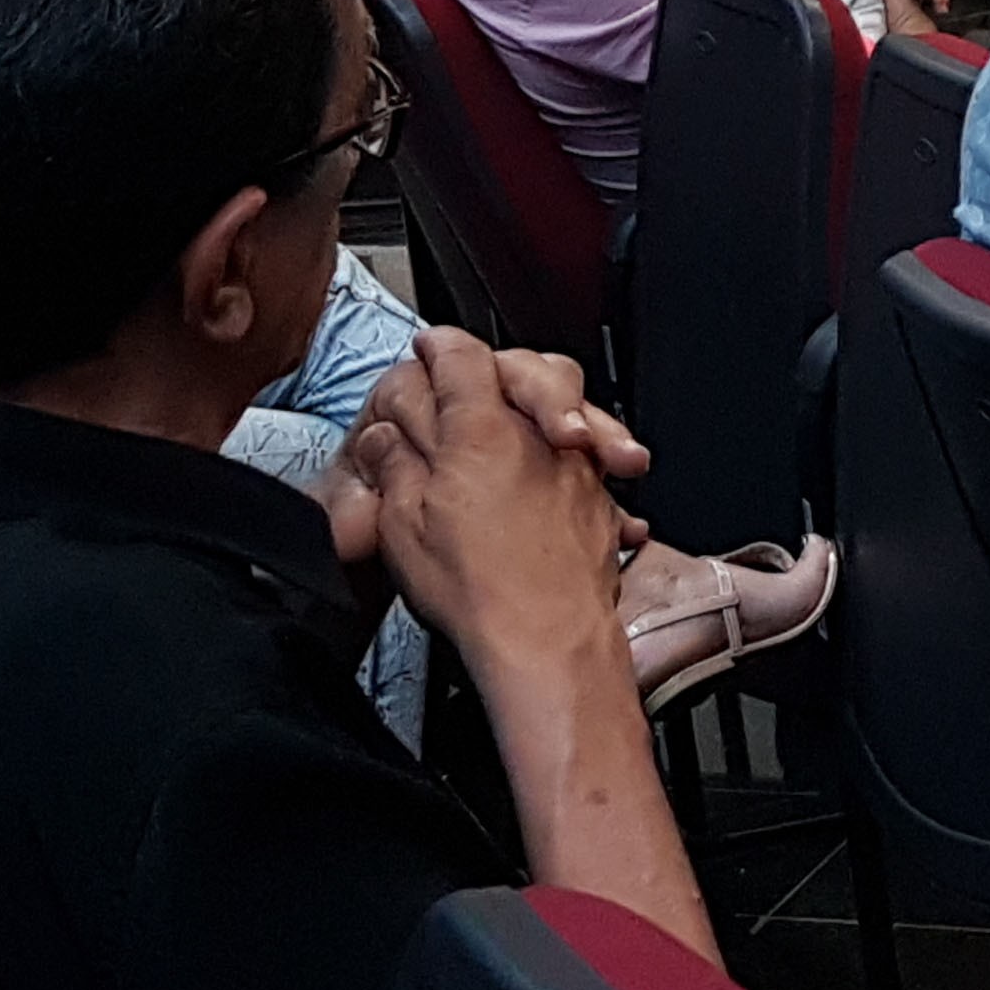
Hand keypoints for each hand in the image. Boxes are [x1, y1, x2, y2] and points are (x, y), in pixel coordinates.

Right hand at [328, 343, 649, 561]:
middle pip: (529, 367)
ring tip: (528, 419)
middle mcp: (538, 436)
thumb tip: (387, 438)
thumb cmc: (479, 592)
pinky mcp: (602, 499)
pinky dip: (580, 455)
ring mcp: (578, 465)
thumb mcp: (403, 525)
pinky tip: (565, 471)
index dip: (439, 348)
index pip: (460, 357)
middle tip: (471, 379)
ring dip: (551, 405)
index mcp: (480, 429)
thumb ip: (396, 466)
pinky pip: (595, 458)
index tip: (428, 349)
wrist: (548, 642)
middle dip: (500, 365)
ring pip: (574, 406)